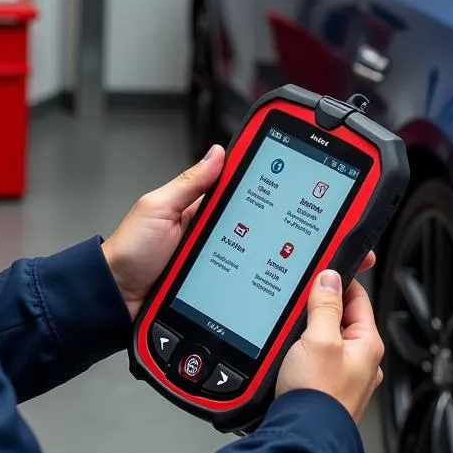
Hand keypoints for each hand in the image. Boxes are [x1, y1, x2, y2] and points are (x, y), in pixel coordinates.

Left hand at [102, 147, 376, 321]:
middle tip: (339, 234)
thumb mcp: (158, 208)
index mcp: (207, 211)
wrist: (113, 300)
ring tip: (330, 263)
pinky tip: (297, 294)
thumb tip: (219, 153)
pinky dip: (274, 293)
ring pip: (268, 264)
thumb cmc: (129, 251)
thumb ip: (190, 183)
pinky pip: (252, 290)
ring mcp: (224, 267)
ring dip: (296, 266)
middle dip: (305, 236)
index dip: (283, 193)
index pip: (253, 197)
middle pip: (271, 233)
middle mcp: (222, 239)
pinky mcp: (221, 294)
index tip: (314, 189)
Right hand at [276, 271, 384, 423]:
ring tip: (292, 329)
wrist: (303, 439)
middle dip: (320, 308)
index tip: (324, 270)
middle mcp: (361, 361)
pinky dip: (304, 352)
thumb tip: (330, 278)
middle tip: (301, 301)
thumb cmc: (318, 396)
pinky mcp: (326, 389)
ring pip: (328, 340)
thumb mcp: (319, 339)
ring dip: (310, 332)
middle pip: (341, 319)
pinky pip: (317, 360)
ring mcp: (344, 377)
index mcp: (367, 344)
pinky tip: (289, 354)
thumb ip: (325, 305)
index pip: (358, 298)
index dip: (340, 281)